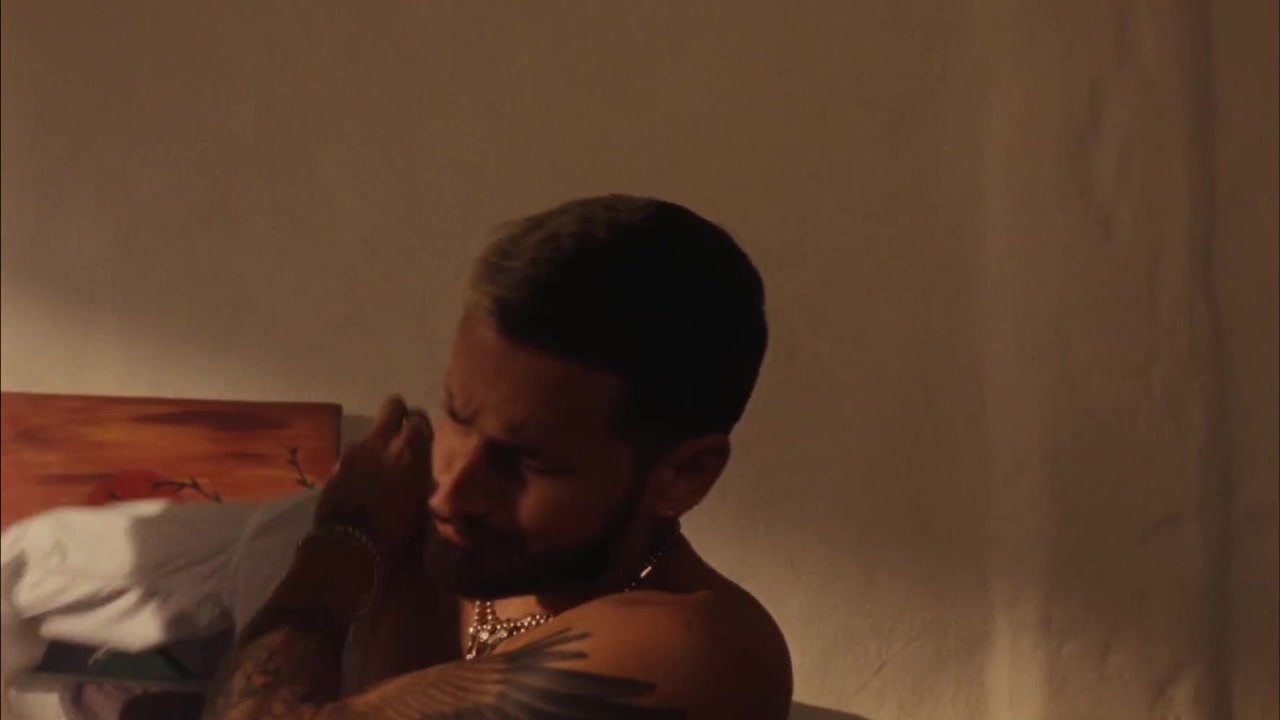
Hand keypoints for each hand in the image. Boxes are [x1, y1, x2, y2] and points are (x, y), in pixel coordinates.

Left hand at [313, 396, 432, 567]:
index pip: (420, 418)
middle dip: (400, 416)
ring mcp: (357, 450)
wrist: (348, 547)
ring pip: (372, 430)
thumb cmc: (395, 534)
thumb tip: (428, 475)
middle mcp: (384, 443)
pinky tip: (365, 479)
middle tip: (404, 436)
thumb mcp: (422, 509)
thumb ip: (425, 482)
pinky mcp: (338, 463)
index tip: (424, 439)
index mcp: (411, 452)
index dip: (422, 426)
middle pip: (393, 406)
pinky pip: (356, 450)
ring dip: (379, 440)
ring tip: (382, 464)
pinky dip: (362, 458)